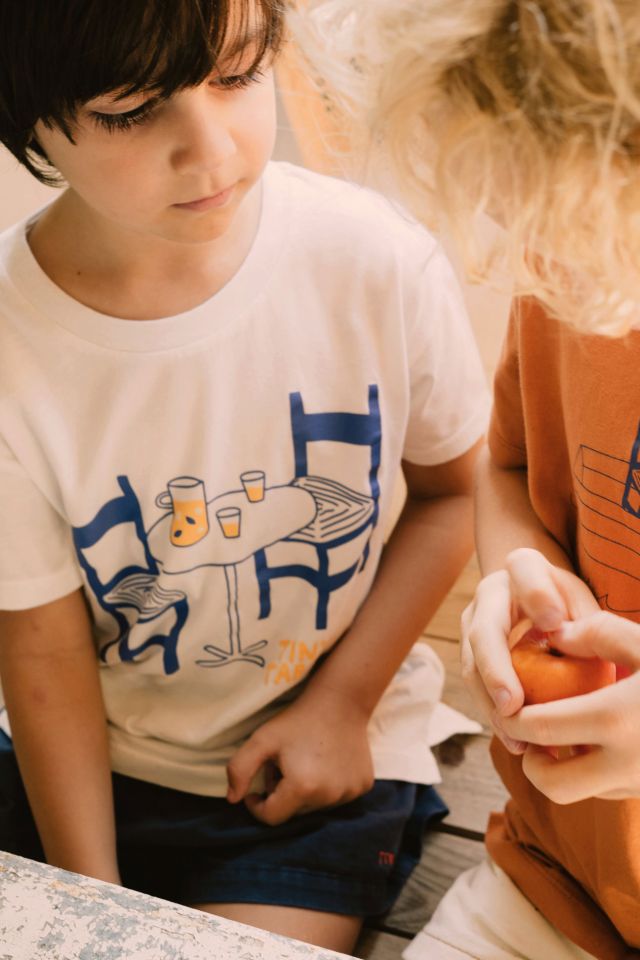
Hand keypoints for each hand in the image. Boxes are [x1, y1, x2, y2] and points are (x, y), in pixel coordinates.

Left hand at [226, 689, 373, 824]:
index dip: (258, 805)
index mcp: (303, 788)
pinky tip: (326, 762)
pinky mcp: (363, 786)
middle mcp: (329, 797)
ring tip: (304, 761)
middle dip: (282, 794)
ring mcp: (350, 793)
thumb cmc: (298, 720)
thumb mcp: (262, 739)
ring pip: (316, 805)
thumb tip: (233, 800)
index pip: (272, 817)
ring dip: (304, 791)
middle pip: (295, 811)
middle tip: (282, 765)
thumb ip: (239, 769)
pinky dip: (327, 787)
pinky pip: (337, 797)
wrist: (341, 700)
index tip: (255, 788)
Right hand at [460, 548, 598, 752]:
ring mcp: (472, 625)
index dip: (536, 595)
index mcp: (521, 568)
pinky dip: (495, 717)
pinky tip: (517, 742)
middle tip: (513, 705)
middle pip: (483, 631)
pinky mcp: (469, 656)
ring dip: (490, 705)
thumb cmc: (566, 603)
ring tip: (516, 737)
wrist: (534, 599)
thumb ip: (582, 618)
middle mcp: (488, 594)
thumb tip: (569, 641)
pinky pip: (477, 689)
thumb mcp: (580, 600)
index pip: (523, 570)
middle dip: (495, 670)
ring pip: (471, 667)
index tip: (554, 623)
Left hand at [497, 611, 639, 802]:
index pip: (540, 728)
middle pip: (552, 784)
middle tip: (528, 733)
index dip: (513, 718)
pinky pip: (609, 791)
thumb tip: (554, 636)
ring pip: (581, 792)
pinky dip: (593, 772)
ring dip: (562, 769)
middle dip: (531, 761)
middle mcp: (626, 763)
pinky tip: (598, 741)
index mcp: (616, 718)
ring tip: (563, 733)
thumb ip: (596, 633)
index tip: (508, 702)